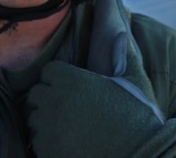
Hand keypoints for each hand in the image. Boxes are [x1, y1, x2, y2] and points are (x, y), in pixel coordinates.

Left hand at [27, 60, 175, 157]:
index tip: (73, 86)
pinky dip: (48, 141)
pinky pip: (37, 142)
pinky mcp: (48, 151)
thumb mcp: (135, 80)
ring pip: (34, 119)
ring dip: (46, 120)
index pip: (49, 71)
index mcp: (72, 80)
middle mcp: (55, 102)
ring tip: (68, 125)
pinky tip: (67, 142)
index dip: (60, 77)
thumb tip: (120, 31)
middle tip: (70, 106)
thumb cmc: (139, 116)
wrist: (140, 154)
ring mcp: (49, 129)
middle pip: (37, 94)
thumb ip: (123, 53)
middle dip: (49, 97)